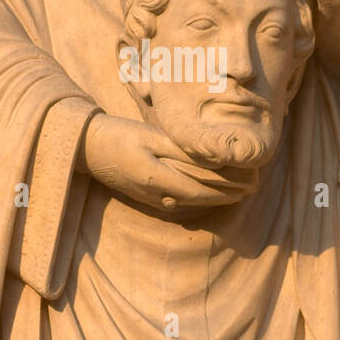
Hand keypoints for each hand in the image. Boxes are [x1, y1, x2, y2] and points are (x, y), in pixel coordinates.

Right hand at [81, 113, 257, 211]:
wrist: (86, 148)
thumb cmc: (118, 135)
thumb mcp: (150, 136)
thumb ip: (180, 150)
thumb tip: (210, 157)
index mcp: (157, 178)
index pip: (202, 187)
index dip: (229, 187)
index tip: (251, 180)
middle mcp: (156, 194)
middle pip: (200, 199)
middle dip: (229, 195)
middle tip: (254, 187)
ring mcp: (150, 199)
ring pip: (191, 203)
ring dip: (216, 198)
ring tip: (240, 192)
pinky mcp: (146, 197)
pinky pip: (178, 203)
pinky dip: (199, 199)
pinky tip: (211, 196)